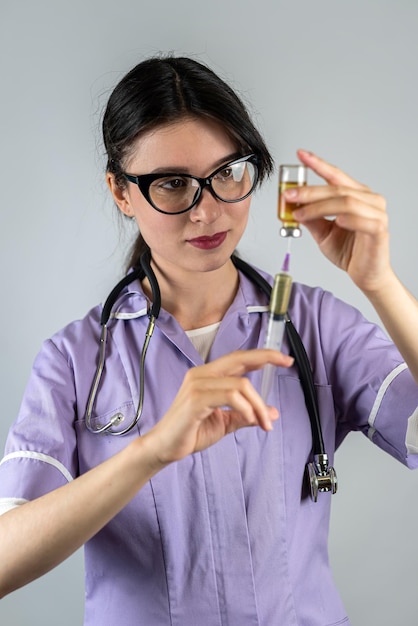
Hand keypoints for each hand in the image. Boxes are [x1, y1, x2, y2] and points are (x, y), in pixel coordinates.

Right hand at [144, 349, 293, 465]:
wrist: (165, 448)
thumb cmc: (190, 433)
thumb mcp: (224, 423)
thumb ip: (246, 415)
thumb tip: (271, 412)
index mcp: (207, 376)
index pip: (238, 358)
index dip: (261, 355)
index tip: (283, 358)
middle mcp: (201, 374)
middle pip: (239, 359)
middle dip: (266, 358)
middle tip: (286, 362)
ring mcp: (197, 385)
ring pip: (240, 384)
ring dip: (258, 405)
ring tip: (264, 422)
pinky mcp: (196, 400)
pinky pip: (229, 397)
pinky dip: (245, 408)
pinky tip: (250, 419)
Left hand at [286, 150, 392, 293]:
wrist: (366, 275)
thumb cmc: (350, 251)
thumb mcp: (323, 233)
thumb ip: (311, 218)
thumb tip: (292, 206)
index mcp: (356, 195)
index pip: (335, 175)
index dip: (317, 163)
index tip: (300, 155)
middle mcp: (369, 199)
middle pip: (337, 188)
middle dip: (309, 191)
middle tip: (289, 195)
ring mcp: (376, 213)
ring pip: (346, 202)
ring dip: (319, 207)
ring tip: (300, 214)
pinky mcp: (379, 229)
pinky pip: (363, 220)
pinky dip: (347, 218)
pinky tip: (336, 221)